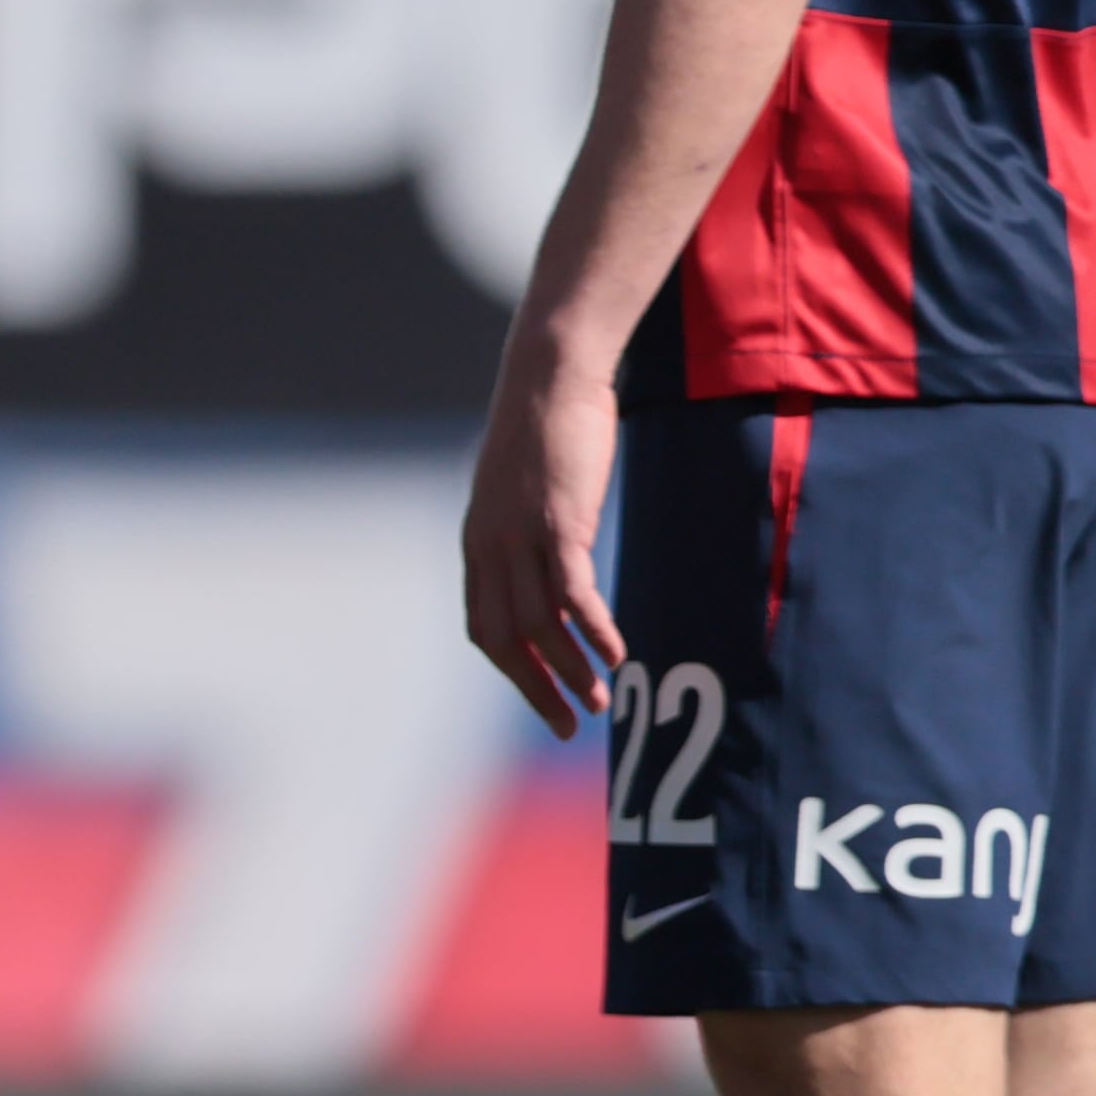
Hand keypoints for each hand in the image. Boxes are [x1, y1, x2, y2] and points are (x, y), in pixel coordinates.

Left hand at [459, 338, 625, 734]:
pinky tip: (616, 653)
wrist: (550, 371)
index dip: (512, 669)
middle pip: (505, 640)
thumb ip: (525, 529)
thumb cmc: (545, 426)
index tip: (543, 696)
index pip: (484, 626)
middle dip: (538, 689)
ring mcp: (522, 535)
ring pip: (540, 626)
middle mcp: (491, 546)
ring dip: (571, 671)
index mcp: (479, 543)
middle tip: (570, 723)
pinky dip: (593, 631)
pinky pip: (573, 594)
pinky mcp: (559, 522)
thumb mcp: (522, 487)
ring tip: (600, 701)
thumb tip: (550, 563)